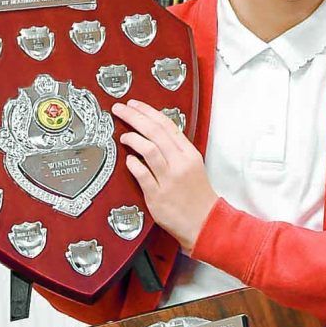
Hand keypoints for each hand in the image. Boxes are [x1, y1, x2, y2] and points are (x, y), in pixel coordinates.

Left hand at [112, 99, 217, 252]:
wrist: (205, 222)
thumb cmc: (197, 195)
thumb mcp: (193, 166)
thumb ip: (175, 150)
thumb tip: (154, 133)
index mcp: (189, 154)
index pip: (167, 125)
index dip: (148, 111)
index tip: (134, 104)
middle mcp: (180, 164)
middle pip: (155, 132)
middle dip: (134, 117)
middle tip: (120, 109)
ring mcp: (169, 180)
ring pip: (149, 150)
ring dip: (133, 139)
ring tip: (124, 136)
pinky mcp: (158, 196)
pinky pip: (142, 175)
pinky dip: (133, 164)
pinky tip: (128, 160)